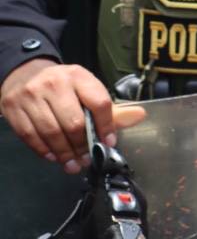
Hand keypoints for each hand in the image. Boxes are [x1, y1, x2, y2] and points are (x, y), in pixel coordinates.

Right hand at [1, 59, 147, 171]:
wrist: (24, 73)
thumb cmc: (63, 85)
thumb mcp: (86, 88)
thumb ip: (111, 108)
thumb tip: (140, 116)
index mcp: (79, 76)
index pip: (99, 102)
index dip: (107, 126)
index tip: (109, 142)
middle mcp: (55, 84)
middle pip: (74, 122)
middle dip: (83, 145)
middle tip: (88, 159)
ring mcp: (32, 96)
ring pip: (51, 131)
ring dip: (64, 153)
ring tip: (73, 164)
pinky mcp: (14, 109)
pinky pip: (31, 136)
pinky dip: (44, 150)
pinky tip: (54, 157)